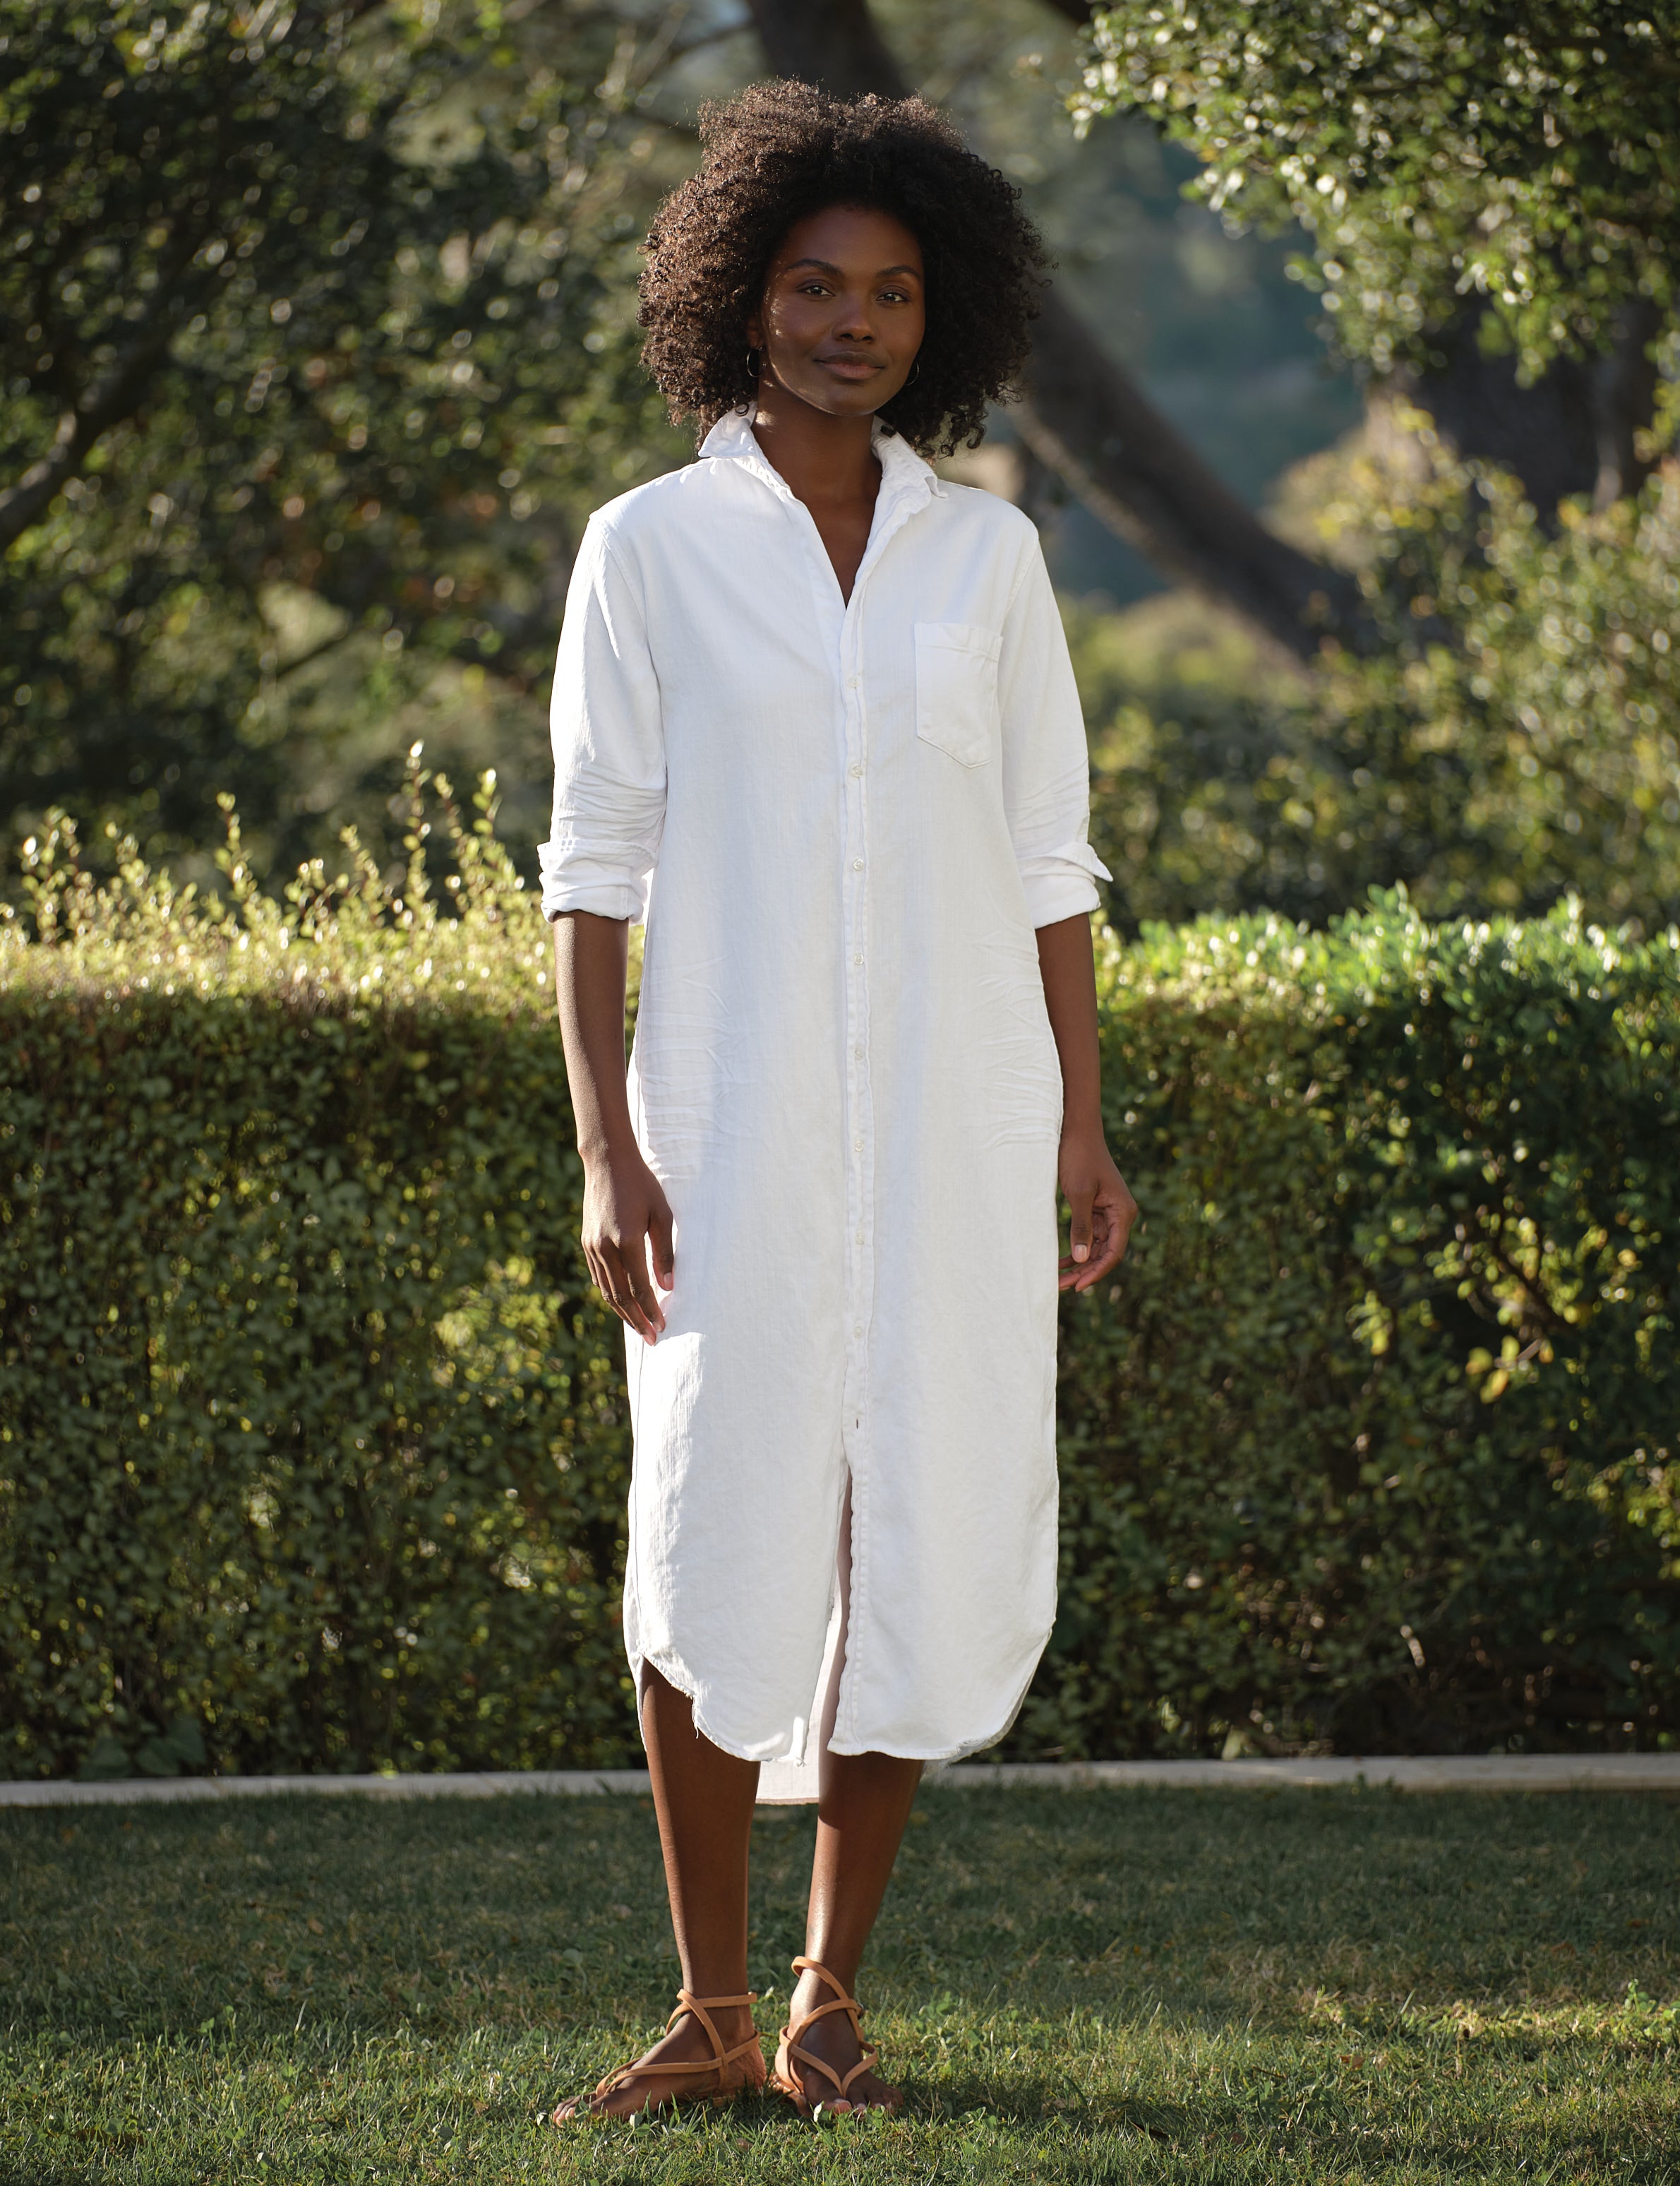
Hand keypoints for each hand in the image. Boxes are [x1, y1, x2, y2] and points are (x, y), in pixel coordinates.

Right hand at [581, 1146, 673, 1343]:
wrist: (607, 1162)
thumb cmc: (642, 1185)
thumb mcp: (662, 1215)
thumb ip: (664, 1252)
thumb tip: (667, 1286)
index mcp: (627, 1241)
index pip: (640, 1287)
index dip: (651, 1310)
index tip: (663, 1326)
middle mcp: (605, 1248)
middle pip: (621, 1296)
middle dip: (637, 1320)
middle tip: (652, 1337)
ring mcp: (592, 1246)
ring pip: (607, 1290)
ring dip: (623, 1311)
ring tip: (639, 1326)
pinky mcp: (586, 1243)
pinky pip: (598, 1276)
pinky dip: (610, 1293)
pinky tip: (622, 1302)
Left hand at [1057, 1124, 1137, 1292]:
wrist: (1075, 1130)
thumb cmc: (1079, 1157)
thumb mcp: (1078, 1193)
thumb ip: (1081, 1227)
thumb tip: (1082, 1259)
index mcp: (1122, 1212)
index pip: (1113, 1252)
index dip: (1096, 1272)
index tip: (1078, 1286)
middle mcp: (1119, 1214)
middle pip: (1105, 1253)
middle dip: (1085, 1271)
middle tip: (1061, 1287)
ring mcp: (1107, 1212)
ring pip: (1096, 1247)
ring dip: (1079, 1263)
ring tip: (1058, 1280)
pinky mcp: (1094, 1208)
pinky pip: (1088, 1235)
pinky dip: (1076, 1248)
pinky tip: (1061, 1261)